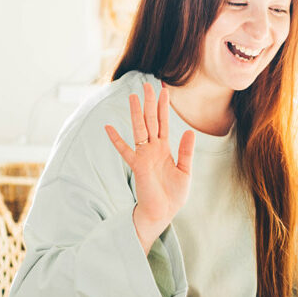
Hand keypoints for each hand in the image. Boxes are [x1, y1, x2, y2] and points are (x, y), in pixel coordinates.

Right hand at [105, 82, 195, 252]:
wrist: (163, 212)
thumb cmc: (174, 194)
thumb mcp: (185, 171)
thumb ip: (186, 152)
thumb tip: (189, 131)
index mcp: (165, 149)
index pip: (164, 123)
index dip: (164, 107)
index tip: (164, 90)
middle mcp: (153, 149)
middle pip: (151, 121)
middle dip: (150, 103)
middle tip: (148, 84)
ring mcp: (144, 156)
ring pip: (140, 130)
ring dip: (136, 114)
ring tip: (133, 97)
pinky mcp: (138, 166)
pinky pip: (125, 151)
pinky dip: (117, 140)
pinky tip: (108, 127)